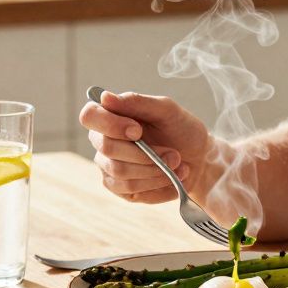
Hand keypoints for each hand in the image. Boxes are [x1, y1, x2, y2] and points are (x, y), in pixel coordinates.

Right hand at [78, 91, 213, 203]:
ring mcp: (108, 166)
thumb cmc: (180, 128)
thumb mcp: (166, 110)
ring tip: (177, 165)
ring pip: (121, 172)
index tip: (138, 131)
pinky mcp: (119, 188)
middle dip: (146, 154)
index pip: (89, 116)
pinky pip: (130, 190)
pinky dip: (156, 184)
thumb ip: (137, 102)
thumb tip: (105, 97)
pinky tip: (171, 177)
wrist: (198, 158)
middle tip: (174, 154)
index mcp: (110, 115)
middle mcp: (102, 141)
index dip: (110, 124)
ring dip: (155, 170)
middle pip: (108, 148)